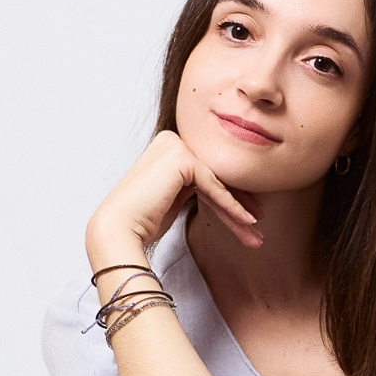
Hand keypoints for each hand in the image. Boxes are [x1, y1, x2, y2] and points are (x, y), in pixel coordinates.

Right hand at [86, 130, 262, 258]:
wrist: (119, 230)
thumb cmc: (142, 220)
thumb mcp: (173, 197)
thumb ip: (193, 186)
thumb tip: (223, 190)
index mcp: (167, 146)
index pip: (206, 173)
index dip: (230, 198)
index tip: (248, 219)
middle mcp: (171, 140)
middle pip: (213, 178)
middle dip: (238, 205)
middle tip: (257, 228)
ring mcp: (175, 146)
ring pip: (216, 183)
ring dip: (238, 212)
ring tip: (256, 236)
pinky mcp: (181, 158)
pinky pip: (213, 186)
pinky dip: (231, 206)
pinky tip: (248, 222)